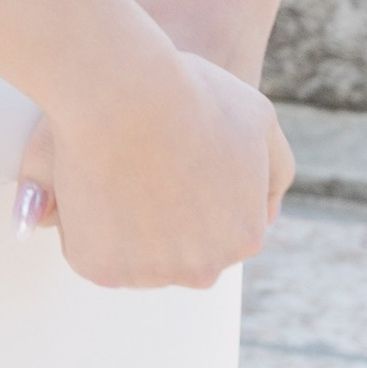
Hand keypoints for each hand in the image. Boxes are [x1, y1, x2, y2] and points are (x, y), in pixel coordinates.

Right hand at [16, 34, 292, 290]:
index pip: (222, 230)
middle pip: (182, 254)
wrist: (123, 93)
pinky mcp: (103, 270)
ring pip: (139, 258)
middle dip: (167, 221)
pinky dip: (91, 230)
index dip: (196, 192)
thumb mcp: (258, 119)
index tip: (177, 161)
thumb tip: (268, 215)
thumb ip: (275, 170)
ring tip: (119, 174)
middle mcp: (203, 269)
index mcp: (244, 238)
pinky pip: (96, 254)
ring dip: (128, 229)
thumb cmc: (190, 97)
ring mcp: (152, 274)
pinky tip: (94, 187)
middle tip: (147, 168)